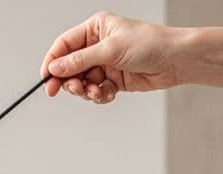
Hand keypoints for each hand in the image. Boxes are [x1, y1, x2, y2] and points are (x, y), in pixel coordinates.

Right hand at [40, 12, 184, 103]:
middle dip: (70, 80)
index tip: (46, 79)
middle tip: (73, 89)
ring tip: (96, 92)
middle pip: (70, 67)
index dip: (53, 62)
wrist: (176, 60)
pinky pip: (96, 91)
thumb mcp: (110, 50)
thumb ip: (80, 60)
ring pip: (82, 82)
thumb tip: (55, 68)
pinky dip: (99, 95)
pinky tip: (107, 94)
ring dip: (86, 90)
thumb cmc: (150, 44)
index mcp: (95, 29)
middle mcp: (98, 45)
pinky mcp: (113, 79)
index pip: (64, 46)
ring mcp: (105, 63)